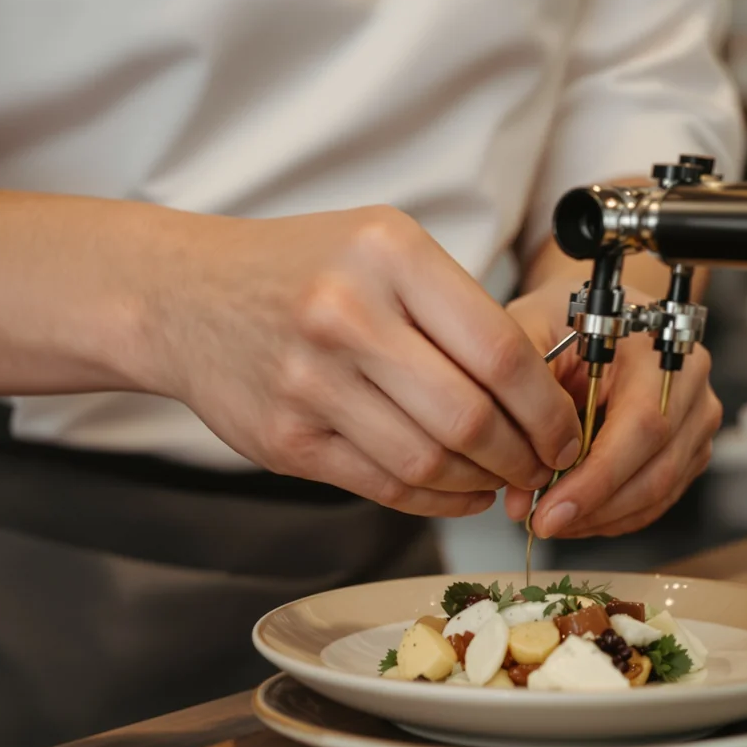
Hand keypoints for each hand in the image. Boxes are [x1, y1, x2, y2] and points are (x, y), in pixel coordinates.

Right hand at [142, 207, 582, 516]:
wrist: (181, 296)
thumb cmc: (297, 269)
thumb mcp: (381, 247)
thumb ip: (454, 306)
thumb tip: (538, 388)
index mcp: (388, 254)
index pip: (500, 350)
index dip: (547, 406)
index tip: (564, 428)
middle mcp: (347, 315)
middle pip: (470, 418)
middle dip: (523, 456)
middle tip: (542, 465)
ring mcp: (310, 383)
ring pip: (429, 462)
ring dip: (482, 483)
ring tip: (502, 478)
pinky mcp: (287, 440)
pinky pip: (384, 486)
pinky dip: (436, 500)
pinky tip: (457, 490)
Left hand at [503, 275, 720, 537]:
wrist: (601, 313)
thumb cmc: (566, 317)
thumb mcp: (530, 330)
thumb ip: (519, 399)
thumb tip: (520, 489)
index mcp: (658, 346)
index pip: (642, 426)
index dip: (596, 479)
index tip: (550, 511)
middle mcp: (690, 382)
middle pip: (658, 468)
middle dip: (596, 506)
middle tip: (545, 524)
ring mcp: (696, 417)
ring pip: (661, 490)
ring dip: (603, 517)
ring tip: (554, 521)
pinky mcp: (690, 446)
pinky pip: (660, 496)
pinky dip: (617, 515)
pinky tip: (578, 516)